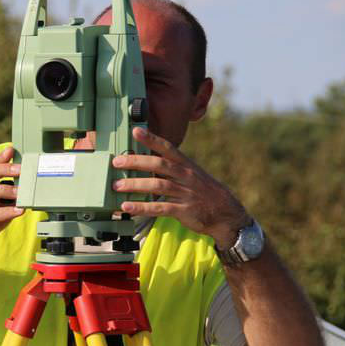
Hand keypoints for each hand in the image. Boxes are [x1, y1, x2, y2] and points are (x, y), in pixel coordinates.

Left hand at [112, 127, 248, 248]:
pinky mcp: (184, 211)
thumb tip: (146, 162)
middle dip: (136, 162)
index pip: (167, 148)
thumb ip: (171, 168)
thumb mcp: (191, 175)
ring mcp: (185, 193)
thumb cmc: (204, 192)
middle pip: (158, 165)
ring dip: (134, 186)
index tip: (136, 131)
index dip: (151, 139)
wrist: (227, 214)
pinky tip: (128, 207)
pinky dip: (142, 207)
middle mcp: (186, 176)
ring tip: (116, 186)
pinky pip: (160, 208)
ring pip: (157, 185)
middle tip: (116, 162)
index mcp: (186, 165)